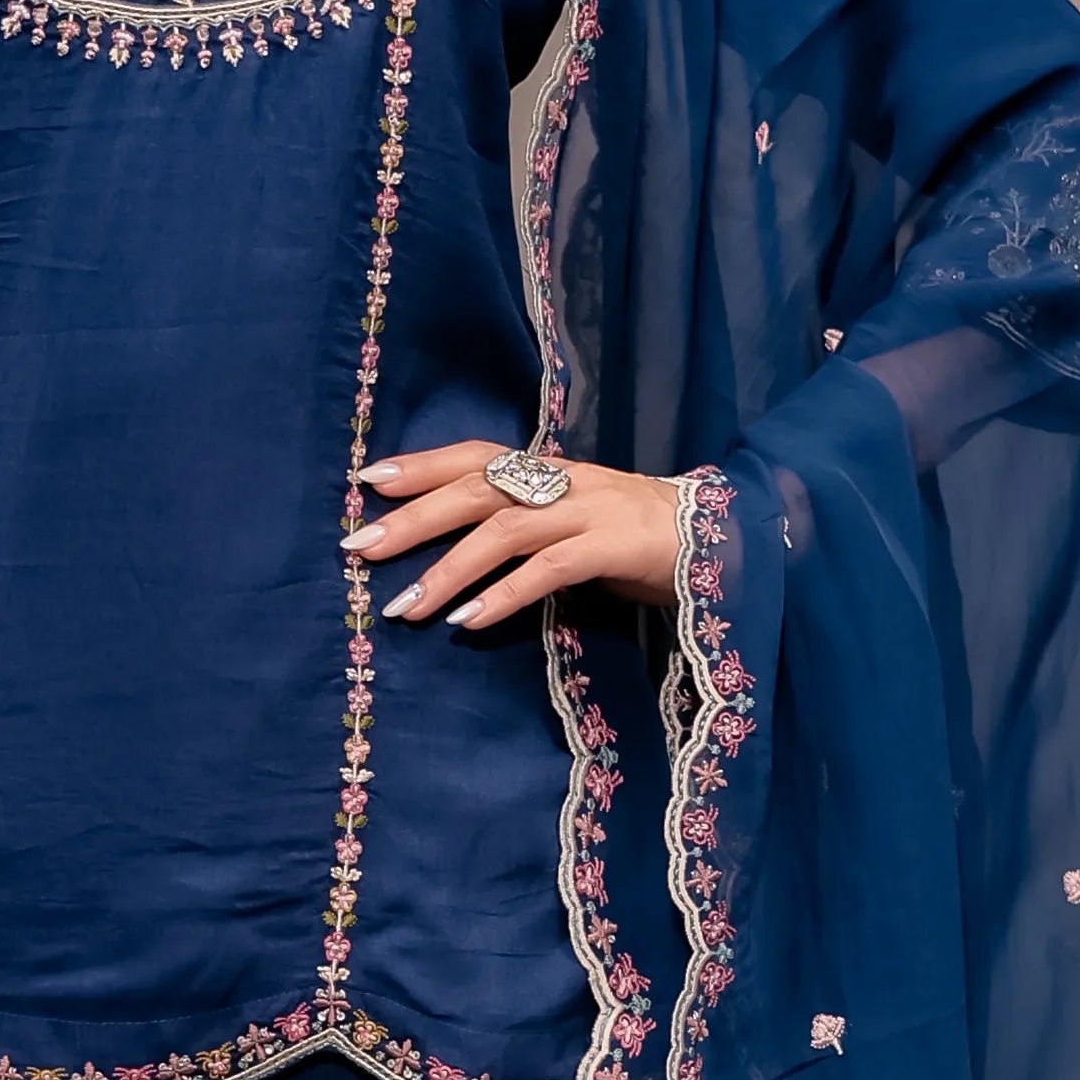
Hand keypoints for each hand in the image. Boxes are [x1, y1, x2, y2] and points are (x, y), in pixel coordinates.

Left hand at [348, 440, 679, 631]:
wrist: (718, 540)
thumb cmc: (628, 537)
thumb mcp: (567, 519)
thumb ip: (518, 523)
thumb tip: (449, 547)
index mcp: (547, 471)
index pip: (474, 457)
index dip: (422, 465)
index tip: (367, 480)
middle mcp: (562, 482)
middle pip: (476, 490)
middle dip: (415, 519)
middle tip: (361, 549)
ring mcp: (589, 511)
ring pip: (506, 531)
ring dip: (450, 571)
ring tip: (405, 609)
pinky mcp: (613, 548)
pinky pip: (550, 570)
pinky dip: (506, 595)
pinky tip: (470, 622)